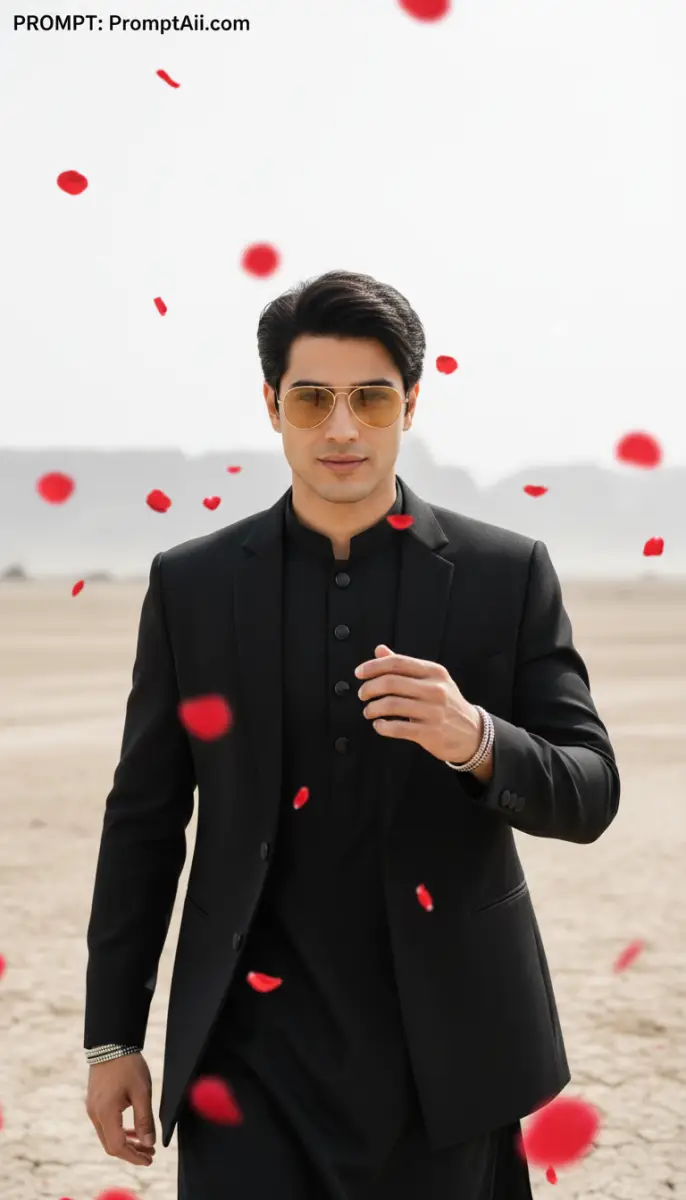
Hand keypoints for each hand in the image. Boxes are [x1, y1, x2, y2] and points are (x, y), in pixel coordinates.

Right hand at [86, 1052, 156, 1167]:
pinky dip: (119, 1131)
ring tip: (145, 1143)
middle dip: (131, 1152)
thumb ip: (144, 1119)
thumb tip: (149, 1143)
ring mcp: (92, 1109)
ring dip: (126, 1142)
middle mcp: (95, 1114)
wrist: (111, 1043)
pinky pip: (105, 1125)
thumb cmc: (128, 1065)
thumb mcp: (141, 1091)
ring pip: (107, 1136)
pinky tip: (133, 1130)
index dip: (134, 1157)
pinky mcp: (94, 1103)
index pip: (118, 1147)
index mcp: (106, 1113)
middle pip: (111, 1145)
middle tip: (150, 1153)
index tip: (150, 1159)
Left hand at [355, 645, 481, 764]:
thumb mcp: (432, 679)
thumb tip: (380, 650)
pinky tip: (380, 725)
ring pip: (391, 705)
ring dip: (373, 708)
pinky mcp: (430, 732)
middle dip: (369, 688)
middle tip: (362, 694)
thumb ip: (405, 666)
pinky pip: (397, 727)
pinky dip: (382, 726)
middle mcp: (435, 689)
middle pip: (390, 683)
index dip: (373, 666)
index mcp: (434, 672)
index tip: (359, 673)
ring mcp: (433, 711)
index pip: (397, 663)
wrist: (473, 733)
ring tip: (369, 711)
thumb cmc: (447, 704)